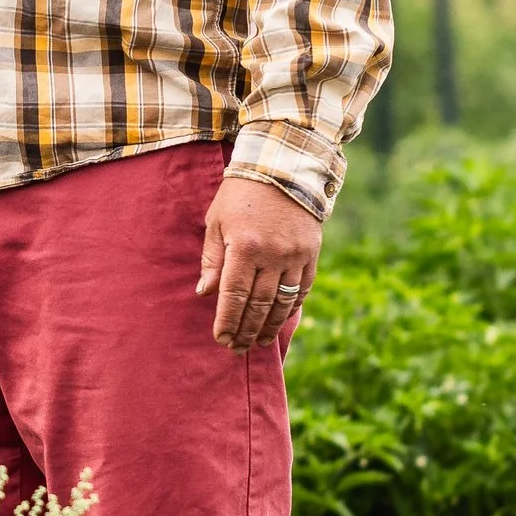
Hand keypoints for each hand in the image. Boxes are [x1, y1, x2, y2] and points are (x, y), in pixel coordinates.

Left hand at [200, 169, 320, 352]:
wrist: (283, 167)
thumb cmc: (240, 194)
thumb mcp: (216, 221)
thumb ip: (212, 259)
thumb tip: (205, 294)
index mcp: (244, 245)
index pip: (233, 295)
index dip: (227, 321)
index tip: (221, 339)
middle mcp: (272, 253)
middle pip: (258, 304)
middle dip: (246, 330)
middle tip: (236, 348)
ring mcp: (295, 255)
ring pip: (282, 302)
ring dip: (269, 326)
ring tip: (258, 342)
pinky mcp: (311, 253)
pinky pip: (302, 288)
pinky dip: (291, 307)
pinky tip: (280, 320)